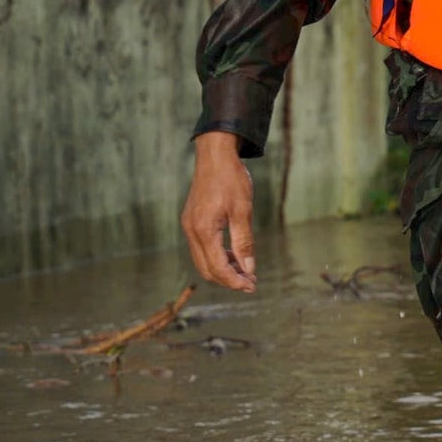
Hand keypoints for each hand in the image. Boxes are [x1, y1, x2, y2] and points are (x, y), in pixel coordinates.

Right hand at [182, 131, 257, 291]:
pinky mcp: (192, 221)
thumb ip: (244, 241)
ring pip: (203, 260)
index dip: (235, 280)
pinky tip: (233, 254)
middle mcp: (191, 231)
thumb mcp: (243, 210)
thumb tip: (249, 268)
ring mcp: (189, 226)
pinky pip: (202, 247)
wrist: (215, 155)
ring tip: (245, 270)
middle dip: (228, 279)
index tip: (252, 285)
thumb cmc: (231, 179)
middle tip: (250, 282)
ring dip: (223, 268)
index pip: (217, 267)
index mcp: (203, 230)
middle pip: (207, 269)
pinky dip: (217, 255)